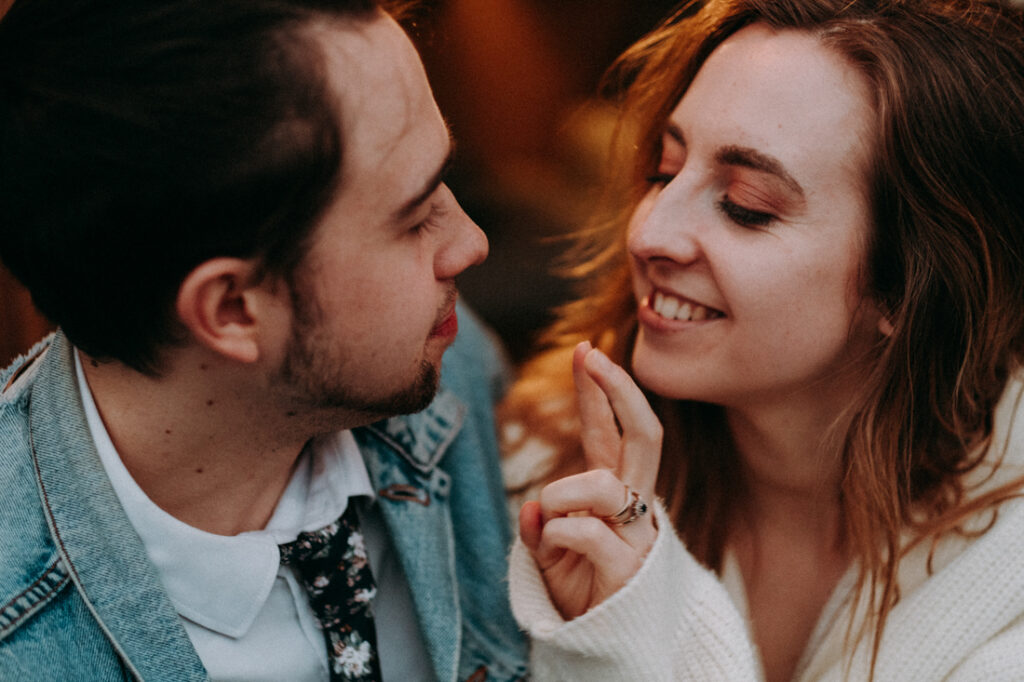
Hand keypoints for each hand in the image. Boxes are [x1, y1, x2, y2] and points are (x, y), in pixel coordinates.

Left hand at [519, 341, 662, 619]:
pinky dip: (559, 531)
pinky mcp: (628, 568)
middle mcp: (632, 505)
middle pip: (644, 436)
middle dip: (619, 392)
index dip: (599, 390)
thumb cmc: (580, 588)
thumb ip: (540, 524)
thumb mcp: (548, 550)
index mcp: (614, 491)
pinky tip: (550, 543)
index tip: (585, 351)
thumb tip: (527, 506)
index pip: (610, 429)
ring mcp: (635, 534)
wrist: (605, 645)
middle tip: (593, 357)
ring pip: (609, 484)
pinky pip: (592, 533)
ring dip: (566, 490)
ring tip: (547, 510)